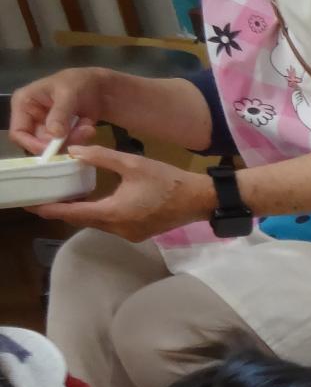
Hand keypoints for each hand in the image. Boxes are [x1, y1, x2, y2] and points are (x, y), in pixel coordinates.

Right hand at [8, 67, 114, 152]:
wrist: (98, 87)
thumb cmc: (77, 82)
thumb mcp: (67, 93)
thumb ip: (60, 113)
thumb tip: (54, 134)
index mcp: (24, 104)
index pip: (18, 132)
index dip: (32, 144)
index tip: (53, 149)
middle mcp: (32, 118)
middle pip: (39, 143)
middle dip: (62, 142)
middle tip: (82, 133)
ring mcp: (47, 128)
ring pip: (56, 147)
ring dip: (75, 139)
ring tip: (88, 126)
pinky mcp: (62, 135)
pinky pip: (69, 145)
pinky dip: (81, 139)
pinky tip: (89, 126)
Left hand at [29, 146, 214, 241]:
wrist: (200, 200)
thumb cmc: (168, 180)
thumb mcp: (132, 163)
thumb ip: (100, 157)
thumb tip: (73, 152)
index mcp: (115, 212)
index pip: (75, 213)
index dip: (53, 209)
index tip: (34, 206)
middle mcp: (119, 229)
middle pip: (83, 220)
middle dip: (64, 210)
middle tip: (47, 196)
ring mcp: (130, 234)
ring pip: (97, 223)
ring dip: (82, 212)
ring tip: (66, 196)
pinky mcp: (138, 233)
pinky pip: (110, 225)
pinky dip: (98, 214)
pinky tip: (92, 202)